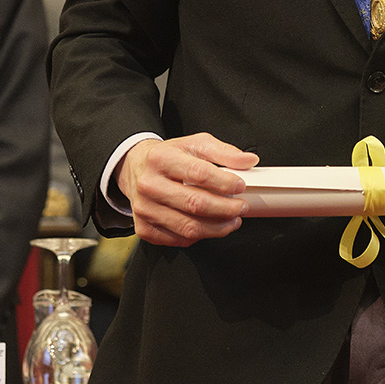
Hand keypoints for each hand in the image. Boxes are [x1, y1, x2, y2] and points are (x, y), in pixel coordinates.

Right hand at [116, 133, 258, 246]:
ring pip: (188, 227)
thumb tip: (249, 160)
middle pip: (194, 203)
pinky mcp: (144, 228)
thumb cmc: (168, 157)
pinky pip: (178, 239)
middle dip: (225, 209)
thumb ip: (223, 151)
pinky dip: (200, 236)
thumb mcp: (194, 144)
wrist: (135, 169)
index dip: (224, 182)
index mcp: (161, 158)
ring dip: (217, 228)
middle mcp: (148, 184)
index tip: (241, 186)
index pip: (198, 173)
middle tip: (241, 207)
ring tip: (232, 220)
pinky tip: (211, 227)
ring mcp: (144, 209)